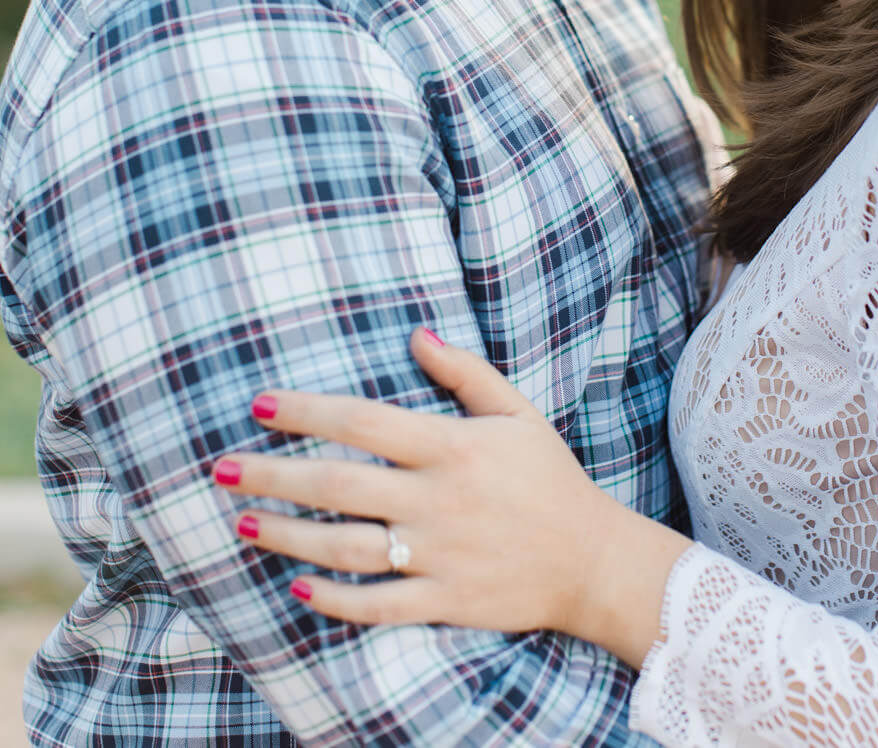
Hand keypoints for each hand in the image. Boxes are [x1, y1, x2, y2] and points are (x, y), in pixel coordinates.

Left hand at [212, 327, 663, 644]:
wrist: (593, 560)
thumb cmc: (551, 477)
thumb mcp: (516, 412)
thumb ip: (464, 372)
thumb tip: (415, 334)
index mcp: (452, 447)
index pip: (362, 422)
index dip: (305, 412)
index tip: (258, 405)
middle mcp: (437, 501)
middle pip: (338, 485)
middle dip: (272, 475)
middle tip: (222, 468)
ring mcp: (438, 556)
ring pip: (344, 548)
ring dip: (286, 536)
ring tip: (242, 521)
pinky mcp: (443, 602)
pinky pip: (376, 605)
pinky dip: (334, 599)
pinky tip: (297, 585)